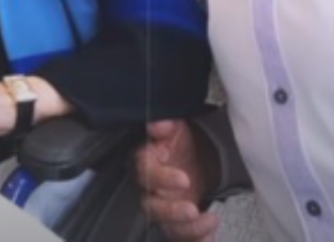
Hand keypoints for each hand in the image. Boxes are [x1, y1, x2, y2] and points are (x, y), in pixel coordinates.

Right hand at [136, 120, 219, 240]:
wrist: (198, 158)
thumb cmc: (182, 143)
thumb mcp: (177, 128)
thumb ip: (166, 125)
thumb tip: (157, 124)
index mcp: (147, 162)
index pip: (144, 171)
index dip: (161, 177)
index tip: (184, 179)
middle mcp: (150, 189)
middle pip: (150, 205)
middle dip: (170, 211)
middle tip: (192, 209)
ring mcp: (163, 208)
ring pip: (164, 225)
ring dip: (185, 228)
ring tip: (209, 220)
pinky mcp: (176, 223)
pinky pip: (180, 237)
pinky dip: (195, 239)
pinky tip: (209, 237)